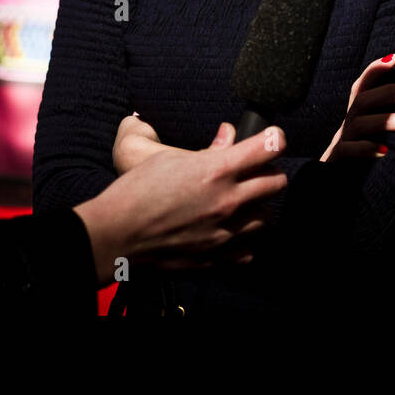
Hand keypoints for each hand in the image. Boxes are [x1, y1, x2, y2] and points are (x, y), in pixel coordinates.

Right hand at [74, 123, 288, 285]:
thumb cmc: (136, 192)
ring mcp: (225, 233)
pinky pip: (249, 250)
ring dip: (257, 207)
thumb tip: (229, 136)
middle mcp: (228, 201)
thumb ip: (208, 151)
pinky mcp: (217, 258)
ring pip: (267, 217)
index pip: (270, 147)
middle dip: (269, 173)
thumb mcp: (170, 159)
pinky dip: (243, 240)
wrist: (116, 236)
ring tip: (239, 204)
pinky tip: (228, 232)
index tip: (271, 139)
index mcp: (217, 170)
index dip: (274, 138)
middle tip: (253, 172)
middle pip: (277, 182)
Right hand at [319, 53, 394, 162]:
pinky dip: (365, 149)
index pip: (361, 87)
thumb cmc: (360, 164)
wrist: (331, 190)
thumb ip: (389, 126)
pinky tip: (385, 152)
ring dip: (387, 120)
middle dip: (388, 93)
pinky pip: (347, 150)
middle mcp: (347, 126)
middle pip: (362, 101)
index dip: (374, 70)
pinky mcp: (336, 162)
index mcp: (356, 117)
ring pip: (359, 123)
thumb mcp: (374, 140)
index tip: (394, 58)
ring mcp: (341, 142)